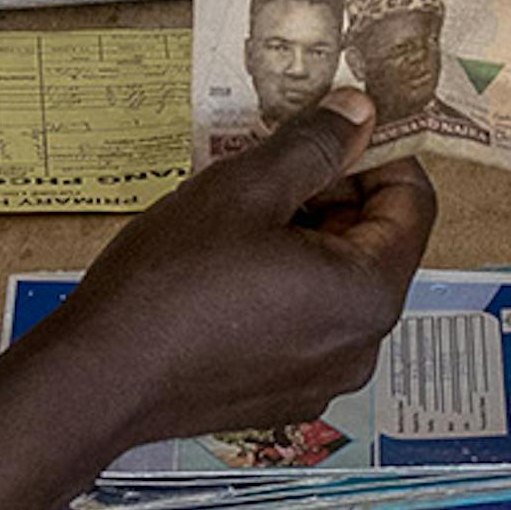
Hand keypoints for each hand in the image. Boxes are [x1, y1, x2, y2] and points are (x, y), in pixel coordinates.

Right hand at [0, 107, 433, 509]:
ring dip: (301, 239)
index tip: (330, 127)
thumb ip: (315, 145)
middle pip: (373, 247)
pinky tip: (222, 271)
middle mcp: (360, 348)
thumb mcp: (244, 189)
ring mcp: (321, 381)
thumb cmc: (171, 280)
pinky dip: (280, 287)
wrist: (97, 380)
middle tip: (267, 164)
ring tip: (235, 216)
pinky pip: (303, 326)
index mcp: (368, 296)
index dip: (377, 155)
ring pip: (334, 287)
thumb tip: (362, 112)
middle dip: (332, 195)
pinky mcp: (281, 398)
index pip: (413, 206)